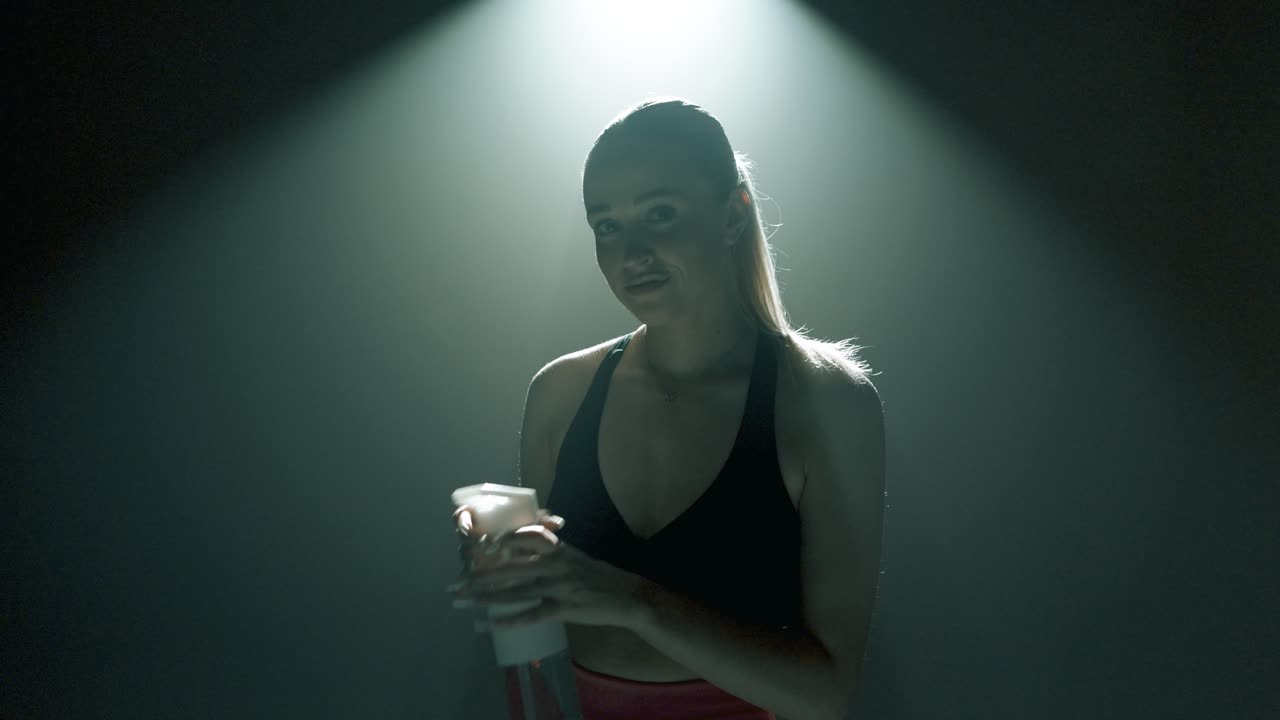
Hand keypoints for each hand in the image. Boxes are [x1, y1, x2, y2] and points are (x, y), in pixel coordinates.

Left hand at [448, 505, 651, 630]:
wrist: (626, 595)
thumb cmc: (595, 575)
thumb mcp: (573, 554)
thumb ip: (549, 546)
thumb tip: (523, 539)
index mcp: (556, 547)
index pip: (520, 539)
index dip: (494, 544)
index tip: (471, 550)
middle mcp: (554, 564)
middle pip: (508, 568)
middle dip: (478, 577)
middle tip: (454, 584)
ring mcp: (559, 586)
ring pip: (515, 592)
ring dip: (485, 599)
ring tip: (463, 602)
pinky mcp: (564, 609)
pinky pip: (532, 615)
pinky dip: (510, 621)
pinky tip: (490, 624)